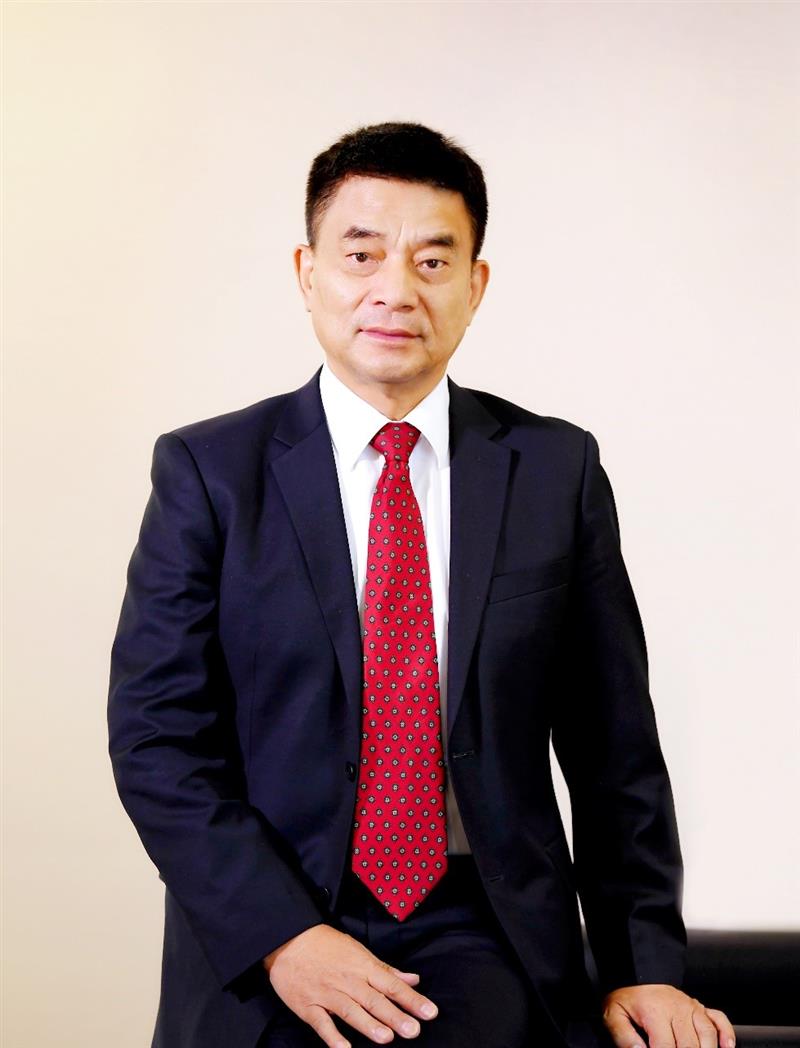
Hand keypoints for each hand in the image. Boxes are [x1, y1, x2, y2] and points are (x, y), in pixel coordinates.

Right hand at [262, 923, 438, 1046]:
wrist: (288, 939)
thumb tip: (413, 978)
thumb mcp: (358, 950)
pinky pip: (321, 1023)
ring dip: (369, 1025)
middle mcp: (348, 981)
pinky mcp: (308, 1006)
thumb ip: (385, 969)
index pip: (391, 984)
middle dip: (395, 1015)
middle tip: (414, 1030)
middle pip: (374, 1000)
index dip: (411, 998)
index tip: (430, 1012)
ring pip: (351, 1011)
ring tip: (387, 1038)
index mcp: (362, 966)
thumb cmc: (326, 945)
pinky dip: (332, 1036)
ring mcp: (327, 994)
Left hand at [602, 984, 735, 1047]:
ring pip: (707, 1035)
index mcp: (655, 1012)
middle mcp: (677, 1009)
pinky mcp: (701, 1008)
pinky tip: (726, 1047)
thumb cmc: (628, 999)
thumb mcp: (613, 1014)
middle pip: (689, 1045)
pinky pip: (720, 1020)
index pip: (666, 1047)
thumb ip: (623, 1036)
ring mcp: (691, 1008)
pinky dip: (726, 1034)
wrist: (637, 975)